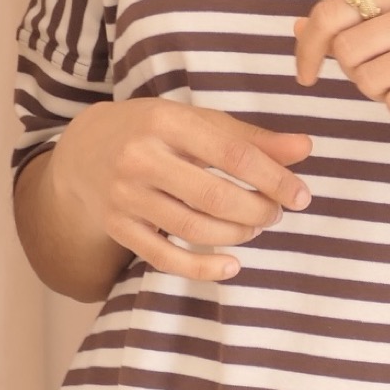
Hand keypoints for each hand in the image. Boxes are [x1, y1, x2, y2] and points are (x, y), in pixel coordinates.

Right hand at [44, 97, 311, 282]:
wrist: (84, 150)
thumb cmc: (154, 131)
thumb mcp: (198, 121)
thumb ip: (251, 138)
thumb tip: (305, 149)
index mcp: (167, 122)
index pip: (232, 154)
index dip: (274, 178)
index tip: (301, 196)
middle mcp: (141, 158)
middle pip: (214, 196)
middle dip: (257, 210)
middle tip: (276, 213)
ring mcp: (125, 196)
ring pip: (193, 228)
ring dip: (236, 234)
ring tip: (255, 227)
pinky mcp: (118, 227)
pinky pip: (164, 257)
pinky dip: (202, 268)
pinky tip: (231, 265)